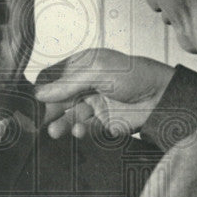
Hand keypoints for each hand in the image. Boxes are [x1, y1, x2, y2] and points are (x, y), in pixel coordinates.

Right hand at [35, 48, 173, 138]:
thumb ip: (67, 83)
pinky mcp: (101, 123)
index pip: (52, 77)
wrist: (163, 98)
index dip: (42, 89)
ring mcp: (92, 104)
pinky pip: (83, 128)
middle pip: (57, 99)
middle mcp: (84, 84)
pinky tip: (80, 131)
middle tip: (39, 122)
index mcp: (82, 65)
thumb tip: (38, 93)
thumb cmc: (134, 75)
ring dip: (60, 124)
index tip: (32, 102)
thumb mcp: (98, 72)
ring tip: (55, 131)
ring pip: (68, 116)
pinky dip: (79, 130)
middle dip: (48, 111)